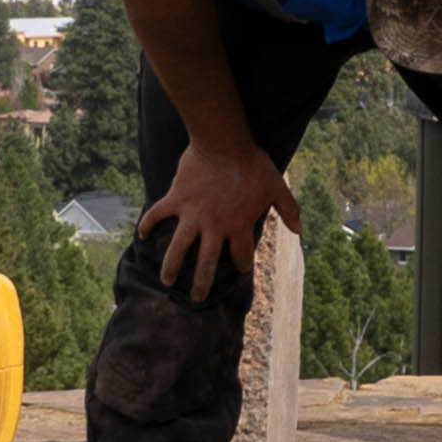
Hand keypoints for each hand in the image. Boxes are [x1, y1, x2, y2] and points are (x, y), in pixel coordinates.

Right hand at [136, 140, 298, 295]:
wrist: (224, 143)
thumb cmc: (253, 165)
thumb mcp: (276, 187)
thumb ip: (289, 210)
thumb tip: (299, 231)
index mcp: (238, 226)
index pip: (241, 254)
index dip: (243, 264)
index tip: (242, 269)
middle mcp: (214, 227)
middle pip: (207, 263)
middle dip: (202, 283)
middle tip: (197, 297)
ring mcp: (192, 215)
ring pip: (178, 248)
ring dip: (171, 267)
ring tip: (166, 281)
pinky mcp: (176, 200)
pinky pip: (157, 215)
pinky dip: (147, 224)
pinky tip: (141, 235)